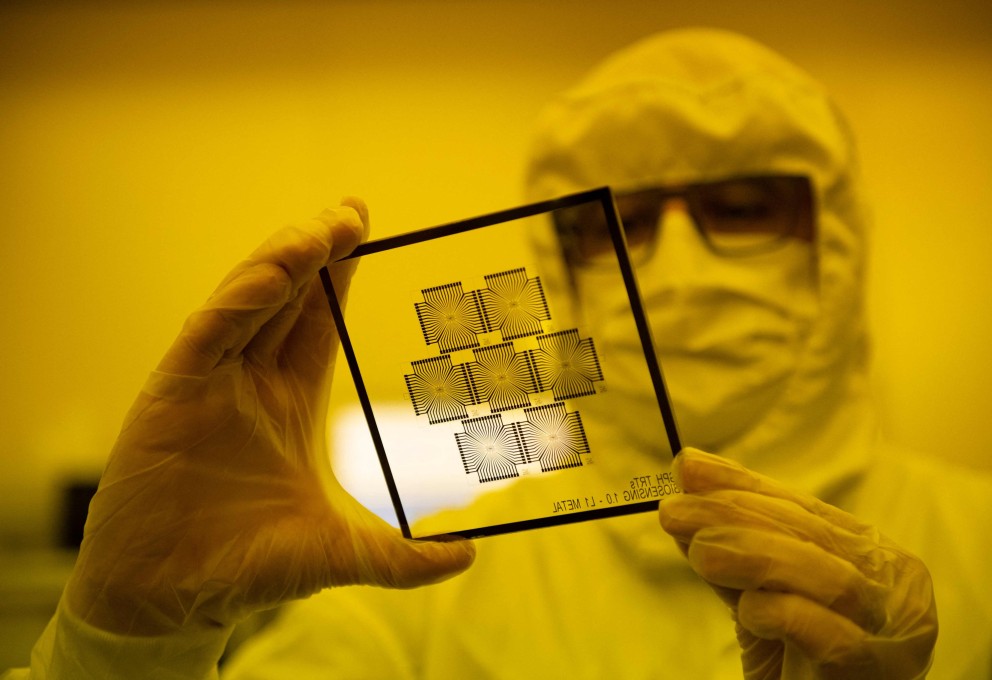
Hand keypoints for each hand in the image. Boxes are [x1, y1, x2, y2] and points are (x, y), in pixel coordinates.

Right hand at [64, 198, 474, 634]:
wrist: (168, 601)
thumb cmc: (245, 569)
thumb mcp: (337, 552)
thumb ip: (401, 556)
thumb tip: (468, 557)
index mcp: (288, 400)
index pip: (318, 321)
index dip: (340, 274)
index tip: (364, 230)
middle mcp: (250, 381)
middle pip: (287, 297)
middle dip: (317, 249)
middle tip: (352, 208)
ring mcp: (210, 382)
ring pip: (248, 301)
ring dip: (284, 260)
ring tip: (324, 227)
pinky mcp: (172, 393)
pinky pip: (210, 332)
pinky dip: (240, 299)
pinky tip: (274, 273)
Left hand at [659, 448, 936, 678]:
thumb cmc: (795, 665)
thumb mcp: (759, 600)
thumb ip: (733, 553)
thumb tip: (684, 496)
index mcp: (871, 557)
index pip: (801, 508)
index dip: (742, 485)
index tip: (685, 467)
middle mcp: (894, 586)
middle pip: (813, 534)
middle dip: (736, 513)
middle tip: (674, 510)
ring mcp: (893, 632)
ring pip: (831, 577)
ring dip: (756, 555)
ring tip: (700, 551)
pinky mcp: (874, 673)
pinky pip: (836, 637)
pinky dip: (786, 614)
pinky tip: (748, 609)